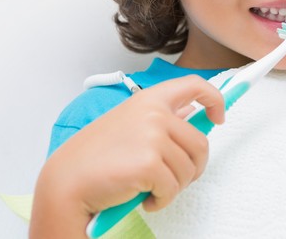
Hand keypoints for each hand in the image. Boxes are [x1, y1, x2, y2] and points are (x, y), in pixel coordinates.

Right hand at [29, 75, 224, 237]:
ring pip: (190, 169)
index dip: (214, 99)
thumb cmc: (95, 156)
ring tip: (151, 187)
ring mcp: (153, 137)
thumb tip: (193, 112)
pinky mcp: (149, 163)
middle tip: (174, 179)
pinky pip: (174, 188)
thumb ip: (161, 117)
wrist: (67, 182)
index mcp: (149, 99)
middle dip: (193, 167)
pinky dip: (162, 200)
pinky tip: (144, 198)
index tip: (217, 117)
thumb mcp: (129, 123)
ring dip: (174, 186)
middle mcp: (154, 113)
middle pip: (201, 142)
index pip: (195, 85)